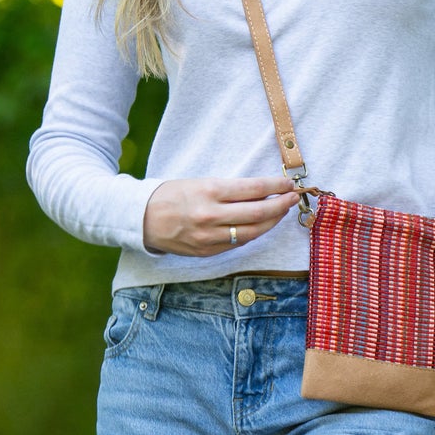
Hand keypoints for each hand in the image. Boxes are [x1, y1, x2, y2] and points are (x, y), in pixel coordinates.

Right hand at [142, 176, 300, 256]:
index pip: (252, 189)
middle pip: (258, 212)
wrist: (141, 218)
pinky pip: (238, 243)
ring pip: (252, 232)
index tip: (288, 183)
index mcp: (208, 192)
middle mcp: (211, 215)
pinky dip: (253, 233)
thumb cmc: (170, 195)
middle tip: (293, 197)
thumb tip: (260, 191)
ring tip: (281, 212)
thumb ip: (227, 190)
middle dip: (281, 205)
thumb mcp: (197, 183)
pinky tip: (261, 225)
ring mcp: (210, 236)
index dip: (275, 186)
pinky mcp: (208, 251)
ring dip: (271, 221)